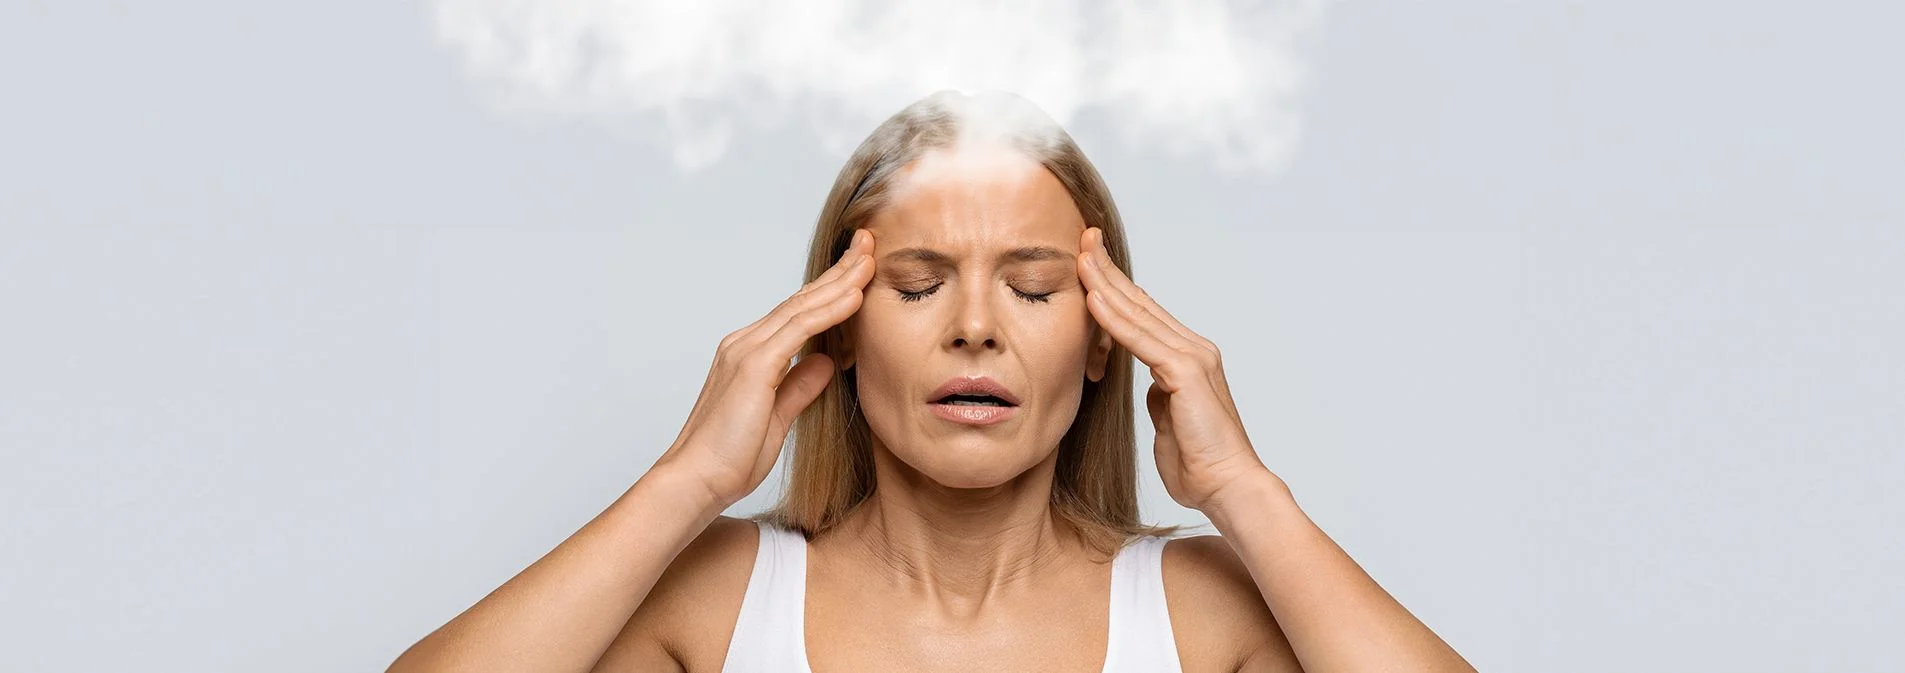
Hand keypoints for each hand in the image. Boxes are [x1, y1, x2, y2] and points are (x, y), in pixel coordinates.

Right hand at [651, 229, 876, 508]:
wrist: (696, 481)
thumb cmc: (729, 459)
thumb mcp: (777, 418)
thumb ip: (800, 387)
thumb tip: (826, 362)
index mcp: (750, 354)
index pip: (799, 312)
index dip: (831, 288)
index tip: (860, 269)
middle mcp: (745, 343)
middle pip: (802, 299)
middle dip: (839, 270)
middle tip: (869, 243)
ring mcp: (746, 351)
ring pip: (802, 306)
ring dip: (840, 281)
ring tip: (870, 259)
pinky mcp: (753, 367)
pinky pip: (799, 330)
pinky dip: (829, 311)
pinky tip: (854, 295)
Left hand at [1076, 227, 1273, 512]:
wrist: (1227, 487)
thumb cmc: (1199, 464)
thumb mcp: (1169, 422)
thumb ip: (1159, 398)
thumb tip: (1149, 387)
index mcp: (1188, 359)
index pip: (1144, 314)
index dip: (1116, 287)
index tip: (1088, 264)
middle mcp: (1194, 349)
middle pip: (1141, 302)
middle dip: (1108, 270)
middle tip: (1082, 239)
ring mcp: (1193, 357)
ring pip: (1138, 314)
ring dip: (1106, 284)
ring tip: (1079, 258)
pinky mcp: (1187, 373)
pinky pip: (1141, 340)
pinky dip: (1114, 319)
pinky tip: (1093, 299)